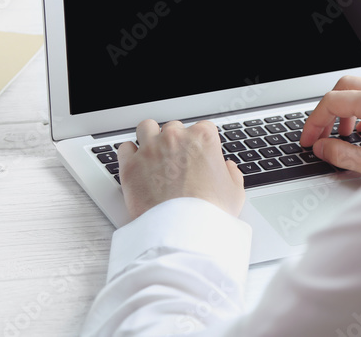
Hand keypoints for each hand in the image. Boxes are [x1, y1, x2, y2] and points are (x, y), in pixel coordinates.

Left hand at [117, 119, 244, 220]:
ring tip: (154, 155)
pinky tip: (137, 164)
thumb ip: (232, 173)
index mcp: (203, 138)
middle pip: (174, 128)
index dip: (201, 143)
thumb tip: (227, 168)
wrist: (183, 233)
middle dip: (176, 142)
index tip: (199, 155)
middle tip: (177, 161)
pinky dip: (130, 154)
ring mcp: (151, 149)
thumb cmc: (209, 214)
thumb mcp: (235, 193)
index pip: (203, 128)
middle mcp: (175, 138)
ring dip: (151, 138)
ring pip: (147, 128)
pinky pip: (125, 148)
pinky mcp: (130, 165)